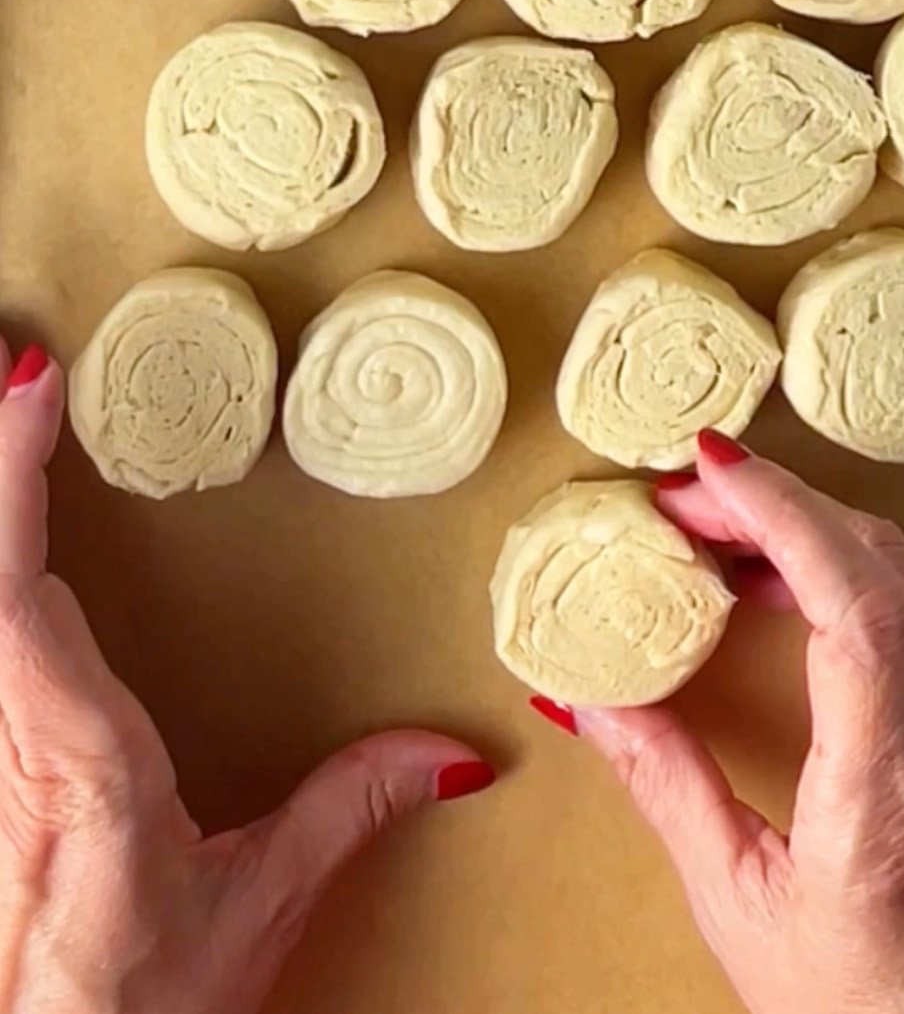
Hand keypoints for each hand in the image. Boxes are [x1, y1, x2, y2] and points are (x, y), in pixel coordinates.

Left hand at [0, 341, 494, 1013]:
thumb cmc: (125, 1008)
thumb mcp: (252, 912)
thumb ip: (345, 815)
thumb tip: (451, 756)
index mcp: (75, 752)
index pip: (14, 583)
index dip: (11, 475)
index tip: (33, 382)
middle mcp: (2, 736)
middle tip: (13, 363)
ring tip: (6, 412)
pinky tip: (3, 518)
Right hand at [537, 434, 903, 1013]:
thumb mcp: (747, 916)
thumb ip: (665, 788)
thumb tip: (586, 695)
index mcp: (900, 810)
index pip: (857, 612)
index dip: (783, 515)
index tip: (713, 467)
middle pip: (884, 567)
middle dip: (776, 506)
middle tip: (687, 498)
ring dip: (817, 531)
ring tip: (726, 533)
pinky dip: (863, 572)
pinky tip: (802, 581)